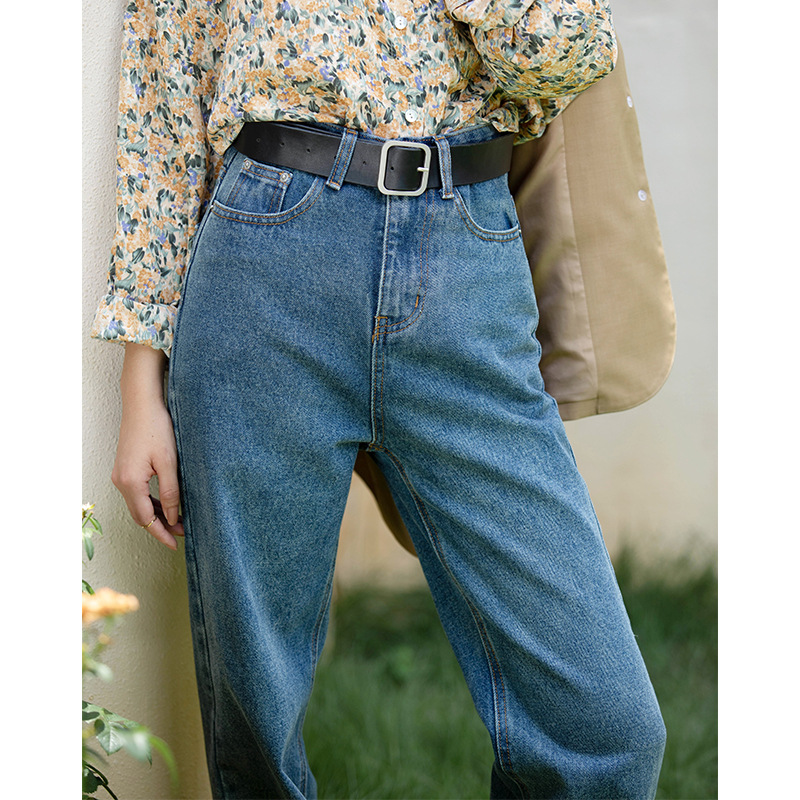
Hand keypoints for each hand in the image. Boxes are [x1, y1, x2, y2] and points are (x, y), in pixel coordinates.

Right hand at [111, 343, 183, 549]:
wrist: (141, 404)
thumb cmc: (156, 429)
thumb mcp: (169, 462)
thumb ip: (172, 492)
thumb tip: (174, 516)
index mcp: (131, 483)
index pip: (146, 519)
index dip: (161, 533)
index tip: (176, 544)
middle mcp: (120, 482)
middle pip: (140, 515)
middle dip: (160, 526)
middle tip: (182, 534)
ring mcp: (120, 475)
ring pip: (139, 505)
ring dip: (157, 515)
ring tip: (179, 521)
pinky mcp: (125, 468)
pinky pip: (138, 493)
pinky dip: (152, 502)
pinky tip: (168, 504)